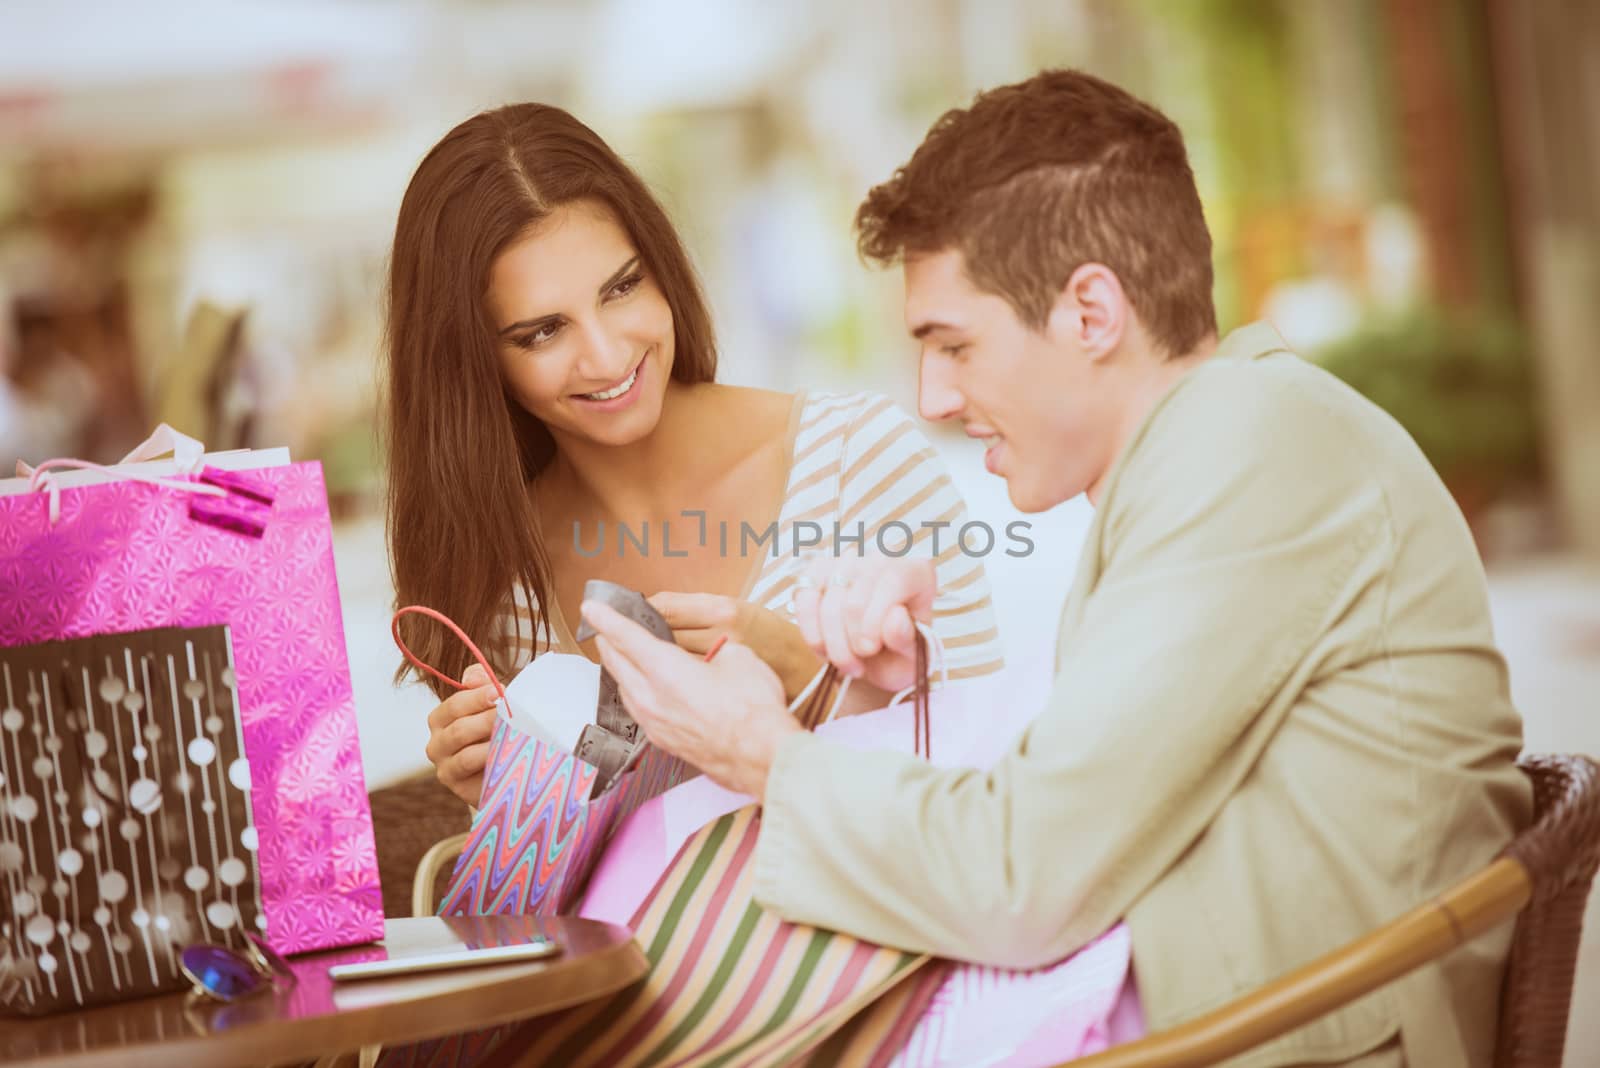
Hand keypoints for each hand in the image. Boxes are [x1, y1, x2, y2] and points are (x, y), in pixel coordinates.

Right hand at [424, 663, 499, 806]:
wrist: (501, 770)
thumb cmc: (494, 731)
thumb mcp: (489, 704)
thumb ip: (481, 684)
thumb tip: (475, 676)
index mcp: (440, 719)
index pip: (455, 705)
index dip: (477, 697)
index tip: (500, 691)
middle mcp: (436, 744)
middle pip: (459, 729)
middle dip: (487, 720)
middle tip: (511, 714)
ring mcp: (446, 768)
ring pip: (466, 755)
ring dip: (491, 744)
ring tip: (513, 735)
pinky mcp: (458, 788)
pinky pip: (474, 777)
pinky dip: (491, 764)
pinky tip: (509, 756)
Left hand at [581, 600, 799, 797]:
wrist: (762, 758)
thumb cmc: (753, 710)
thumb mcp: (739, 658)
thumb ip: (716, 651)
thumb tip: (714, 657)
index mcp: (665, 669)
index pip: (626, 636)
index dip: (606, 618)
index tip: (590, 607)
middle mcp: (651, 697)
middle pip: (616, 662)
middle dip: (608, 641)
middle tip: (605, 628)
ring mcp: (654, 723)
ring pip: (623, 688)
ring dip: (620, 668)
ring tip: (623, 656)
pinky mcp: (663, 741)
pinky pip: (637, 709)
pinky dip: (634, 692)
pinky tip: (644, 690)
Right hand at [791, 556, 935, 692]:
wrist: (875, 662)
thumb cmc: (898, 656)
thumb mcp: (912, 656)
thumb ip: (907, 639)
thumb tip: (895, 617)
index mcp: (916, 572)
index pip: (892, 580)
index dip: (876, 618)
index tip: (870, 650)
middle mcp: (882, 557)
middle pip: (855, 596)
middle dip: (852, 639)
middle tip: (859, 666)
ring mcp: (847, 561)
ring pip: (828, 601)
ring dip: (833, 642)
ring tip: (846, 664)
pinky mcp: (818, 571)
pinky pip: (804, 597)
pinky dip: (810, 630)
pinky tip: (824, 648)